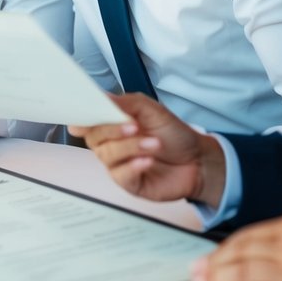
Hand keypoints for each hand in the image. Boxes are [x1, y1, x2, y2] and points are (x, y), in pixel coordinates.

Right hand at [68, 93, 224, 204]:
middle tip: (134, 126)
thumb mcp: (153, 110)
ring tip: (154, 144)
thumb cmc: (174, 134)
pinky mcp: (128, 182)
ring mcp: (118, 164)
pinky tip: (147, 161)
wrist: (198, 160)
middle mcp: (111, 144)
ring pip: (108, 155)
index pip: (88, 121)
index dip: (82, 118)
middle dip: (112, 130)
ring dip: (130, 147)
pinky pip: (120, 175)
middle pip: (94, 138)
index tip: (84, 117)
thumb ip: (126, 103)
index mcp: (112, 124)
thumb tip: (102, 98)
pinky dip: (132, 166)